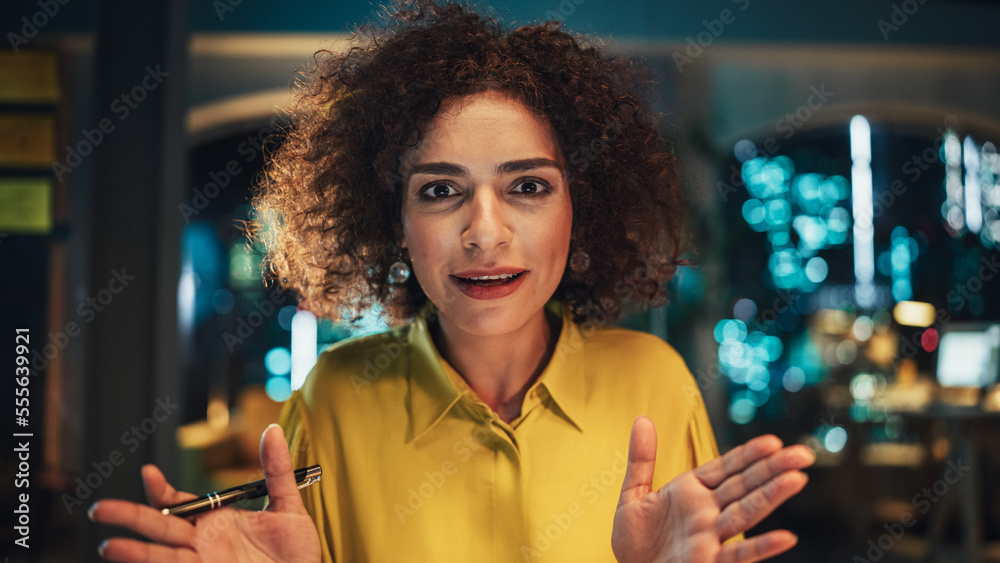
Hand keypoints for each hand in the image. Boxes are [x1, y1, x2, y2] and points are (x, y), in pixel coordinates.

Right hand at [89, 424, 320, 561]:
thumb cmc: (295, 552)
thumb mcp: (289, 507)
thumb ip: (277, 470)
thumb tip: (273, 430)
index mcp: (217, 520)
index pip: (180, 503)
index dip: (162, 490)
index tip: (149, 473)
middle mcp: (203, 543)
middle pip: (160, 528)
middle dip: (130, 518)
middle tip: (100, 509)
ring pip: (162, 556)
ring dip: (136, 552)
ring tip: (109, 547)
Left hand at [612, 416, 814, 562]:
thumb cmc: (635, 541)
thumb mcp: (633, 496)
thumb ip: (641, 459)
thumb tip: (643, 419)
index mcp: (692, 491)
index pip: (726, 467)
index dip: (749, 454)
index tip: (773, 442)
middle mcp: (707, 511)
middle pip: (745, 485)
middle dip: (773, 469)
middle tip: (802, 454)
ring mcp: (710, 536)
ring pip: (746, 512)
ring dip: (772, 497)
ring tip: (797, 480)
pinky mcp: (708, 561)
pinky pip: (738, 554)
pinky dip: (761, 546)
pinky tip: (785, 538)